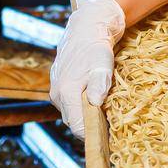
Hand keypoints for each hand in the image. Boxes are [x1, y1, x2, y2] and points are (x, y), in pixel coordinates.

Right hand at [48, 0, 126, 138]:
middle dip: (91, 127)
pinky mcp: (58, 88)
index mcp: (67, 92)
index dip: (93, 135)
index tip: (109, 138)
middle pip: (74, 123)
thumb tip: (95, 103)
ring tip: (105, 114)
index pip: (78, 127)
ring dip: (86, 117)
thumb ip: (99, 83)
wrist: (85, 29)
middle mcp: (57, 95)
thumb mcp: (102, 63)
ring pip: (72, 114)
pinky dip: (81, 108)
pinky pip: (70, 105)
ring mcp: (56, 92)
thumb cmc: (96, 46)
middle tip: (111, 127)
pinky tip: (95, 102)